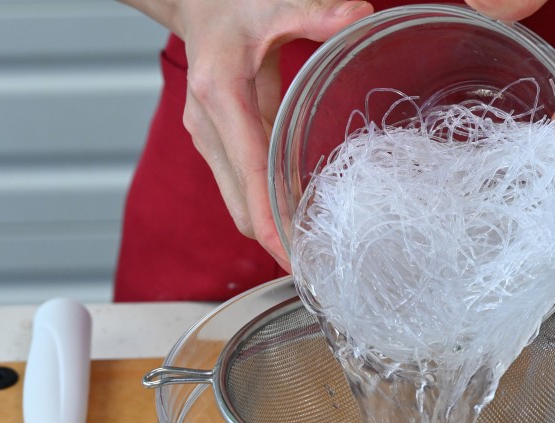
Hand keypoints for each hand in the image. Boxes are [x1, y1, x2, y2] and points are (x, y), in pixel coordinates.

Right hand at [120, 0, 373, 268]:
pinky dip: (266, 205)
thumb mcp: (272, 2)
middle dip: (274, 238)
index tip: (293, 258)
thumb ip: (314, 12)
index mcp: (219, 96)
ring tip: (312, 249)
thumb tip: (358, 16)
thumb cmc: (230, 3)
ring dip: (269, 226)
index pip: (250, 175)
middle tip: (316, 265)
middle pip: (239, 204)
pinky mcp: (217, 141)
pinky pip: (242, 186)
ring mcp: (208, 137)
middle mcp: (208, 125)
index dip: (270, 224)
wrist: (196, 1)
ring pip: (237, 202)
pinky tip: (298, 214)